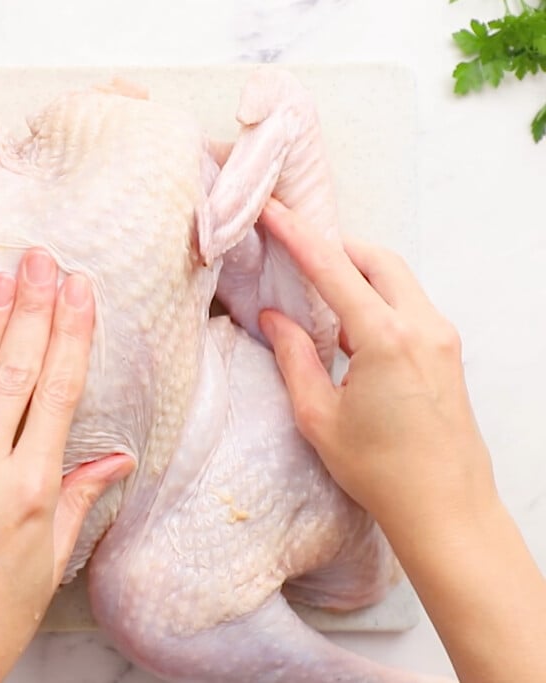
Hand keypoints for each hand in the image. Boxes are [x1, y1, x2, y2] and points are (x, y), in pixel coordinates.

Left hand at [0, 249, 134, 682]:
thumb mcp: (51, 560)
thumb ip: (78, 497)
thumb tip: (113, 459)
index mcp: (29, 489)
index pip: (58, 392)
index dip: (71, 335)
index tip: (80, 291)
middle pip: (14, 371)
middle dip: (31, 309)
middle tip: (40, 259)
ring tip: (2, 278)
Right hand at [255, 199, 495, 536]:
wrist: (445, 507)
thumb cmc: (381, 471)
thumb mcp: (319, 416)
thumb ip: (294, 357)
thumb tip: (275, 319)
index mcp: (385, 339)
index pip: (332, 268)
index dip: (296, 235)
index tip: (273, 211)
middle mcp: (422, 327)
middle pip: (375, 258)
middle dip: (333, 245)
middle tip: (295, 245)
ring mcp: (441, 337)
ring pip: (396, 277)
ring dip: (356, 272)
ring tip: (316, 288)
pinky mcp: (446, 352)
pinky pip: (408, 303)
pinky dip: (375, 297)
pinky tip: (348, 325)